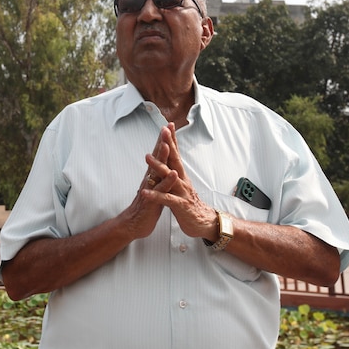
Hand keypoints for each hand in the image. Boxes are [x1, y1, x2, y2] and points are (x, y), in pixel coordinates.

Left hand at [141, 124, 217, 240]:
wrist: (204, 223)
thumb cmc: (189, 203)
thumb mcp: (180, 185)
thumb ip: (174, 173)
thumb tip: (169, 161)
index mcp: (181, 175)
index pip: (176, 154)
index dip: (172, 140)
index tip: (167, 126)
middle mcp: (182, 180)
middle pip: (175, 159)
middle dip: (168, 144)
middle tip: (163, 131)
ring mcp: (181, 192)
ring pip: (169, 177)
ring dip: (158, 166)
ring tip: (147, 157)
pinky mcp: (180, 205)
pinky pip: (166, 199)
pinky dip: (156, 195)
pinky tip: (145, 192)